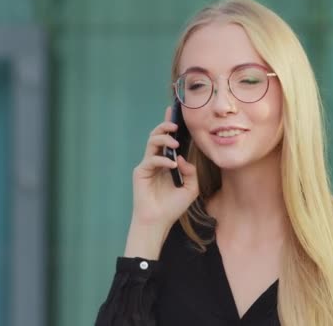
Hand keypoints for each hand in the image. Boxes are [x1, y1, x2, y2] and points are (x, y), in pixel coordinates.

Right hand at [131, 106, 198, 228]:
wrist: (158, 222)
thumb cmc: (173, 207)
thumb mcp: (191, 188)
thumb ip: (191, 172)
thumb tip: (182, 157)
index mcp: (166, 163)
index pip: (168, 140)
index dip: (169, 125)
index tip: (174, 111)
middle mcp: (156, 161)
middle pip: (157, 136)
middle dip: (165, 127)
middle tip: (175, 127)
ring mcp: (147, 166)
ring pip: (151, 142)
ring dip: (163, 139)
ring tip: (175, 143)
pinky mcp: (140, 172)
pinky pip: (151, 159)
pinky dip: (162, 160)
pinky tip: (172, 166)